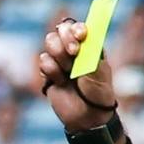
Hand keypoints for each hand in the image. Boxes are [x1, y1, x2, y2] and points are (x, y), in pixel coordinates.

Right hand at [34, 17, 121, 135]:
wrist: (86, 117)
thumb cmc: (98, 94)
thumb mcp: (99, 73)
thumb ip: (90, 54)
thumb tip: (82, 38)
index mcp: (89, 46)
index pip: (78, 26)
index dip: (77, 28)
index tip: (81, 36)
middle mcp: (74, 49)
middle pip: (60, 29)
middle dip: (65, 39)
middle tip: (73, 53)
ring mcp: (60, 60)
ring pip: (50, 42)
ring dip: (59, 56)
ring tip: (69, 72)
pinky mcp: (49, 72)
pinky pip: (43, 60)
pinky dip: (52, 70)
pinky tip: (60, 82)